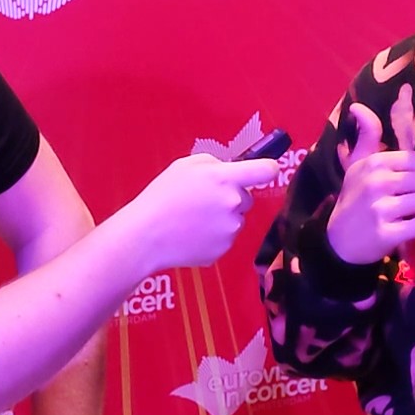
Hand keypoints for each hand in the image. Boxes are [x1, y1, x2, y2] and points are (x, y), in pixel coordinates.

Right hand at [116, 154, 280, 270]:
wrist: (146, 235)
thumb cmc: (162, 197)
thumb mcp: (185, 166)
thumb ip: (213, 164)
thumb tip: (229, 170)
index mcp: (226, 179)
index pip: (266, 170)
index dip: (268, 168)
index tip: (266, 170)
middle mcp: (234, 204)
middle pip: (246, 198)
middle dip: (231, 198)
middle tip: (203, 200)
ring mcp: (231, 230)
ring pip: (235, 219)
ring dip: (221, 218)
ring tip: (192, 219)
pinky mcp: (223, 250)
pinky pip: (224, 238)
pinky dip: (212, 237)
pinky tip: (191, 234)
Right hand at [326, 103, 414, 264]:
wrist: (337, 243)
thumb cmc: (354, 199)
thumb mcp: (357, 165)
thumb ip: (367, 134)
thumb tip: (357, 105)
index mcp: (372, 163)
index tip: (402, 182)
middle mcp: (376, 183)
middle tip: (403, 201)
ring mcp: (381, 209)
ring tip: (403, 215)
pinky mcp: (387, 234)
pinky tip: (404, 229)